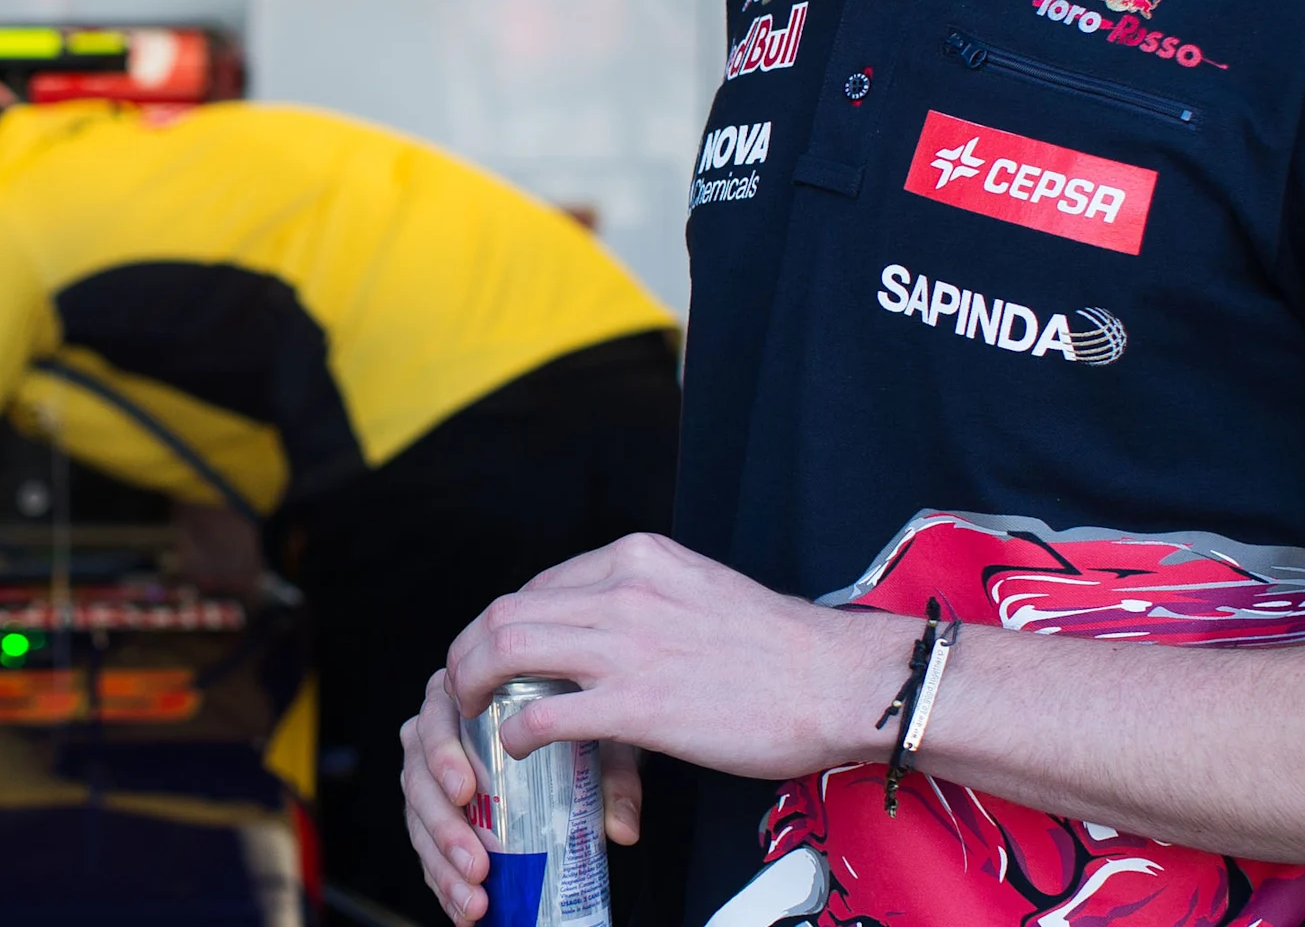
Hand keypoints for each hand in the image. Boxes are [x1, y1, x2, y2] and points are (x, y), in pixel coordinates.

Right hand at [400, 671, 648, 924]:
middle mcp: (435, 735)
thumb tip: (622, 829)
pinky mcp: (433, 812)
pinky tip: (466, 911)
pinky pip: (426, 847)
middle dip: (444, 828)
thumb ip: (613, 776)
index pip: (436, 719)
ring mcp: (430, 776)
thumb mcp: (600, 740)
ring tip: (475, 899)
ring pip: (416, 818)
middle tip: (476, 865)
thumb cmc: (575, 726)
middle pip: (417, 778)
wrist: (573, 734)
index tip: (466, 792)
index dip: (443, 757)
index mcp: (462, 700)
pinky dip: (443, 881)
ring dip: (442, 864)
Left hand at [447, 533, 912, 785]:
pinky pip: (545, 712)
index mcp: (638, 558)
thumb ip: (647, 604)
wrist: (840, 682)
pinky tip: (518, 746)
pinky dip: (517, 730)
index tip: (500, 656)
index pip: (540, 584)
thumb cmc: (781, 650)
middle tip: (464, 686)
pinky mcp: (640, 704)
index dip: (506, 624)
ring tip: (473, 713)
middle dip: (470, 651)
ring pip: (507, 647)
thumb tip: (606, 630)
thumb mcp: (699, 592)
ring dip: (474, 683)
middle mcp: (623, 588)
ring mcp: (628, 645)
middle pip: (507, 610)